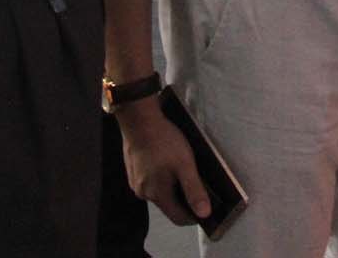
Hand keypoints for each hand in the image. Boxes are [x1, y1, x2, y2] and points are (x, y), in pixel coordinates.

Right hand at [116, 99, 213, 226]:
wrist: (139, 119)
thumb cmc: (164, 141)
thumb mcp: (185, 164)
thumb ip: (194, 190)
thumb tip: (204, 214)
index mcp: (157, 195)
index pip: (178, 218)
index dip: (193, 216)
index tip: (205, 208)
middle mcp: (144, 193)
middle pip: (168, 205)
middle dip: (183, 199)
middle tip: (194, 182)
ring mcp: (135, 183)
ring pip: (159, 193)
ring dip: (171, 187)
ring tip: (180, 170)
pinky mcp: (132, 171)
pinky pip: (149, 182)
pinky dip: (160, 178)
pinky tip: (165, 163)